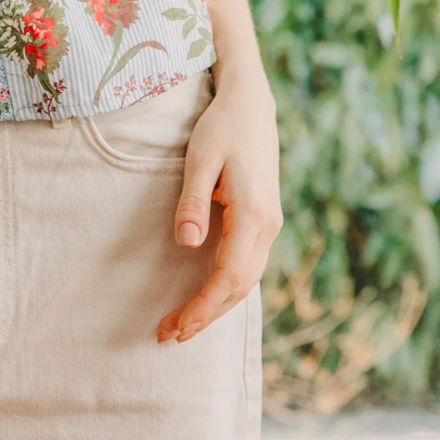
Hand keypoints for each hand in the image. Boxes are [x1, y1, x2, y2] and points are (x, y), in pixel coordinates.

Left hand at [157, 69, 281, 344]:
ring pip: (246, 280)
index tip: (178, 327)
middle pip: (240, 287)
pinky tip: (207, 296)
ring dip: (217, 305)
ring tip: (183, 324)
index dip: (204, 307)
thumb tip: (187, 244)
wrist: (251, 104)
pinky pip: (247, 264)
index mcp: (253, 215)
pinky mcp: (263, 220)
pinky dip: (227, 287)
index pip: (229, 277)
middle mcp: (267, 226)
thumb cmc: (222, 128)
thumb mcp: (200, 160)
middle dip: (207, 315)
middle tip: (170, 335)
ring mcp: (269, 224)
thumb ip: (194, 202)